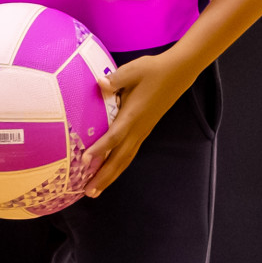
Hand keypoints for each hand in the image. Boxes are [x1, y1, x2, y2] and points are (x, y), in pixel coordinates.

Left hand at [83, 52, 194, 196]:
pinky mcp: (144, 131)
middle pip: (120, 158)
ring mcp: (142, 132)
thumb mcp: (133, 70)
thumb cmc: (152, 70)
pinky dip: (118, 166)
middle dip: (104, 176)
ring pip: (125, 159)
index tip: (85, 161)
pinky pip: (129, 153)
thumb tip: (99, 83)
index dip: (100, 149)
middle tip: (88, 192)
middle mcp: (138, 128)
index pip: (114, 136)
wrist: (176, 73)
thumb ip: (115, 79)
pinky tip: (110, 172)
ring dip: (110, 176)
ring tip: (95, 191)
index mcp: (133, 115)